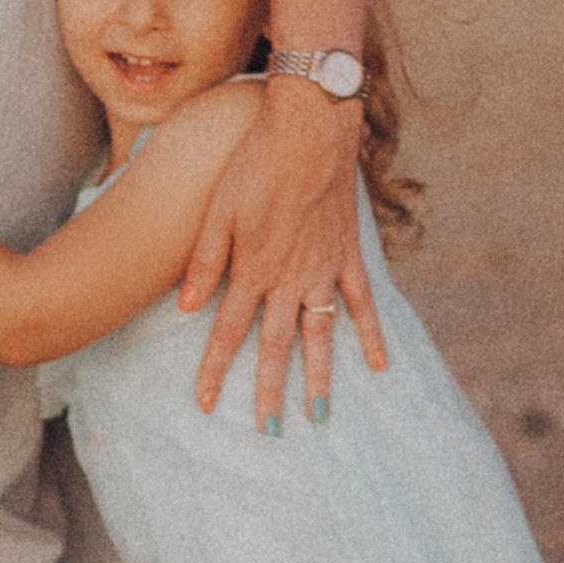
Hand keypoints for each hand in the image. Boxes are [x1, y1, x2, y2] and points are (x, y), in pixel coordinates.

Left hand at [181, 78, 385, 426]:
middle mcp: (289, 280)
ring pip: (319, 337)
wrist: (309, 131)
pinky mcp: (348, 257)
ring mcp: (323, 271)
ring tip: (318, 417)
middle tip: (267, 431)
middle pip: (274, 347)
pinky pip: (363, 305)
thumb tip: (184, 307)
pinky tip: (379, 366)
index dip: (213, 370)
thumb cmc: (255, 164)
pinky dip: (372, 335)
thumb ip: (203, 262)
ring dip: (319, 379)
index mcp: (252, 270)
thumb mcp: (217, 211)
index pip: (227, 332)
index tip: (203, 404)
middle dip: (267, 392)